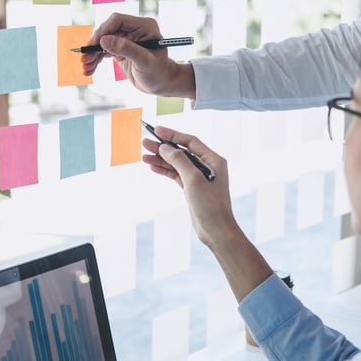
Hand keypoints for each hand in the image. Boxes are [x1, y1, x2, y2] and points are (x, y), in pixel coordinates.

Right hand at [81, 13, 196, 99]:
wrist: (162, 84)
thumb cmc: (159, 73)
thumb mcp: (144, 62)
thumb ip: (126, 49)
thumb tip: (104, 40)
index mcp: (144, 26)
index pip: (118, 20)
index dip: (104, 30)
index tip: (94, 45)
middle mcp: (134, 29)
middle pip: (108, 30)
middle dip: (95, 45)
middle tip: (85, 59)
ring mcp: (127, 39)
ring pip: (103, 41)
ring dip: (93, 54)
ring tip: (86, 67)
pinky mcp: (121, 48)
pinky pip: (104, 50)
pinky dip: (96, 59)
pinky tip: (90, 69)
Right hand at [141, 125, 238, 247]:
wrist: (216, 230)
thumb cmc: (210, 206)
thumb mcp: (193, 180)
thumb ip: (179, 161)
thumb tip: (165, 147)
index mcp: (213, 160)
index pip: (190, 141)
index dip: (172, 135)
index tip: (156, 130)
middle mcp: (207, 166)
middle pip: (181, 151)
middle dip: (162, 147)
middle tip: (144, 142)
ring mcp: (199, 177)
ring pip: (176, 163)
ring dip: (160, 159)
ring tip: (144, 156)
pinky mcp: (192, 188)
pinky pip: (176, 174)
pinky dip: (164, 170)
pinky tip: (153, 167)